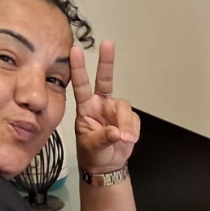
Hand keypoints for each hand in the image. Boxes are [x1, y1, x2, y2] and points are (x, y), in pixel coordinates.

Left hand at [71, 40, 138, 172]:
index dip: (78, 68)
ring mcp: (115, 111)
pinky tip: (127, 139)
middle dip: (107, 62)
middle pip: (106, 80)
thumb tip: (116, 132)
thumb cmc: (92, 154)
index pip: (81, 85)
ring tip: (123, 139)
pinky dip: (133, 131)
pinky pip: (134, 121)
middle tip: (108, 44)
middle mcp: (101, 104)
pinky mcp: (129, 119)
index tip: (75, 51)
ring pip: (125, 109)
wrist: (106, 166)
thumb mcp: (91, 147)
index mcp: (86, 107)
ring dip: (126, 124)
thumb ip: (102, 138)